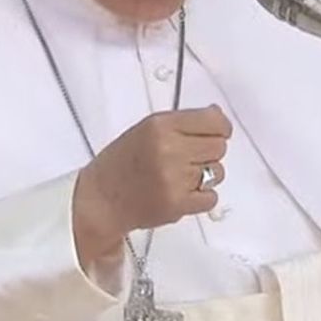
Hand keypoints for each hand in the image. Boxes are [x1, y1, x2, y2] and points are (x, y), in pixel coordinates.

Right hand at [72, 106, 230, 261]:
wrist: (100, 199)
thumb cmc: (121, 164)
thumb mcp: (146, 129)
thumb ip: (182, 122)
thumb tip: (217, 116)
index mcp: (160, 125)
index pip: (214, 121)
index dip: (221, 127)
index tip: (219, 132)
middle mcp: (169, 149)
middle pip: (219, 146)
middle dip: (208, 152)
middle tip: (188, 158)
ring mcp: (175, 178)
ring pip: (217, 172)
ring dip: (205, 175)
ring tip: (180, 177)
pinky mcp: (178, 204)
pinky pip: (211, 197)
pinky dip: (201, 197)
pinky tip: (181, 192)